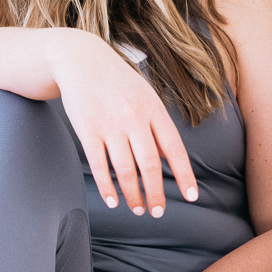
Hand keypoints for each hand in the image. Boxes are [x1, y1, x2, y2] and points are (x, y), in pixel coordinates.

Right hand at [47, 30, 199, 217]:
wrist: (81, 59)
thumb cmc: (118, 81)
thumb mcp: (145, 96)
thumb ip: (157, 126)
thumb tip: (171, 160)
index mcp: (154, 109)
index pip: (174, 148)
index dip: (185, 175)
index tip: (191, 196)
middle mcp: (134, 117)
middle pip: (149, 165)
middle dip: (156, 193)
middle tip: (158, 212)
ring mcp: (109, 124)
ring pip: (125, 170)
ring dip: (133, 195)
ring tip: (138, 209)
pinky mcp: (87, 130)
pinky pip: (99, 166)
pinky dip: (107, 187)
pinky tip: (113, 201)